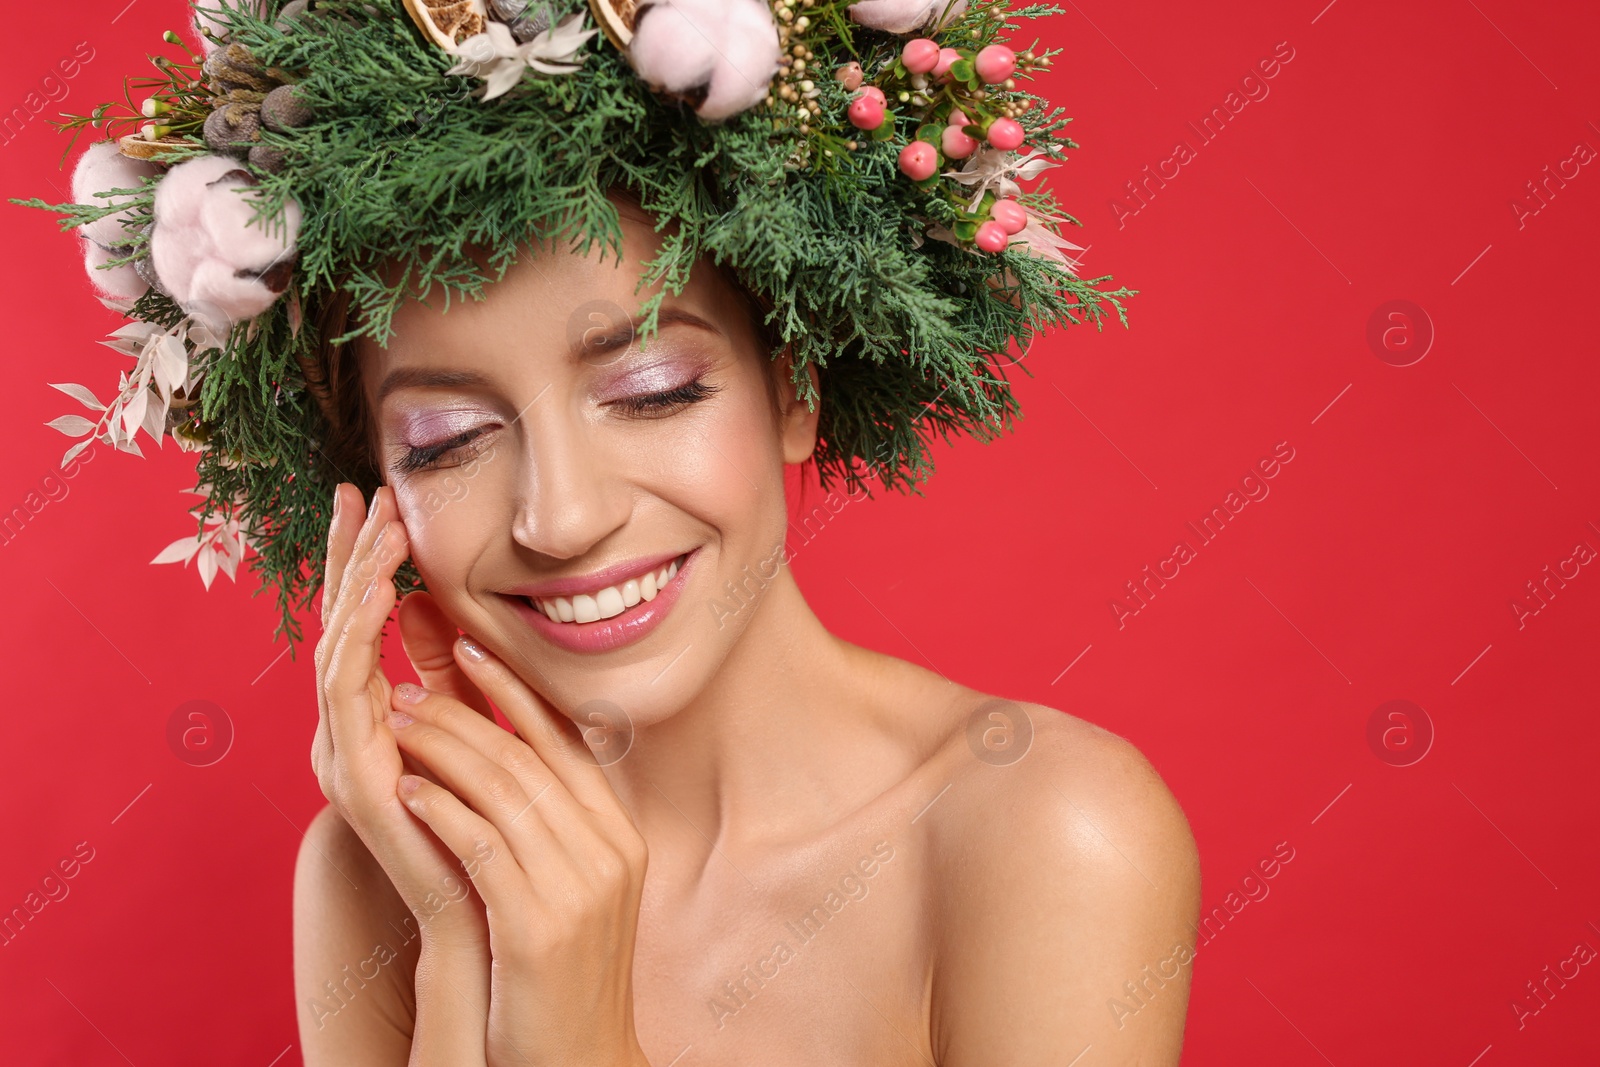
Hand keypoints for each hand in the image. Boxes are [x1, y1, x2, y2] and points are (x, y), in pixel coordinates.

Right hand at [311, 483, 494, 1058]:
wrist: (474, 908)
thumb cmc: (478, 820)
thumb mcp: (465, 729)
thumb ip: (448, 675)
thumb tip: (433, 606)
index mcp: (371, 714)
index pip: (359, 622)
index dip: (362, 561)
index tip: (375, 498)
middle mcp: (345, 728)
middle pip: (336, 624)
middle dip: (347, 555)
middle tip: (359, 492)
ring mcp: (341, 750)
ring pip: (337, 647)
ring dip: (353, 584)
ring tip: (374, 530)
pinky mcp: (352, 773)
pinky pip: (347, 691)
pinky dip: (359, 638)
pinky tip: (376, 594)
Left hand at [386, 636, 650, 1066]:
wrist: (578, 1061)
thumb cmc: (561, 974)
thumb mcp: (577, 887)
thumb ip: (556, 825)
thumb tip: (510, 760)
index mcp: (619, 836)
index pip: (566, 741)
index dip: (515, 690)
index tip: (471, 647)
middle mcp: (608, 853)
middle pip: (528, 759)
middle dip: (463, 713)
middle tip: (407, 685)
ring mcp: (578, 890)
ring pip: (502, 793)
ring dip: (442, 749)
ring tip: (394, 723)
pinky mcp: (537, 928)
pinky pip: (482, 849)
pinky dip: (441, 811)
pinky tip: (406, 790)